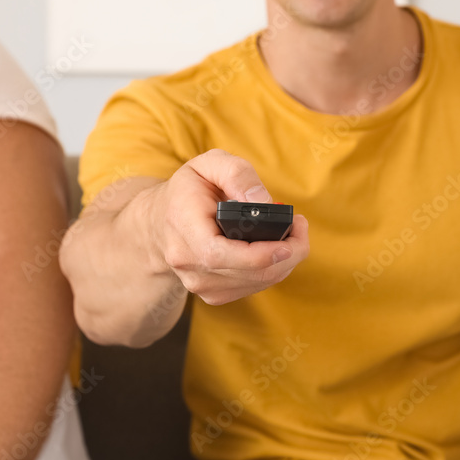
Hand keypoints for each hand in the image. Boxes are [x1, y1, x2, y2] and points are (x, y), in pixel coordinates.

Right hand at [143, 148, 309, 305]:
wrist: (159, 223)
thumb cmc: (187, 190)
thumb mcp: (207, 164)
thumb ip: (237, 174)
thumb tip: (263, 200)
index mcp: (183, 228)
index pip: (218, 254)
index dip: (258, 255)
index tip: (288, 243)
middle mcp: (188, 263)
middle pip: (247, 272)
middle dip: (286, 254)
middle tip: (300, 228)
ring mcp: (199, 284)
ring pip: (255, 282)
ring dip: (284, 263)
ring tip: (293, 235)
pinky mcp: (212, 294)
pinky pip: (252, 287)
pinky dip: (272, 271)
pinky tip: (276, 251)